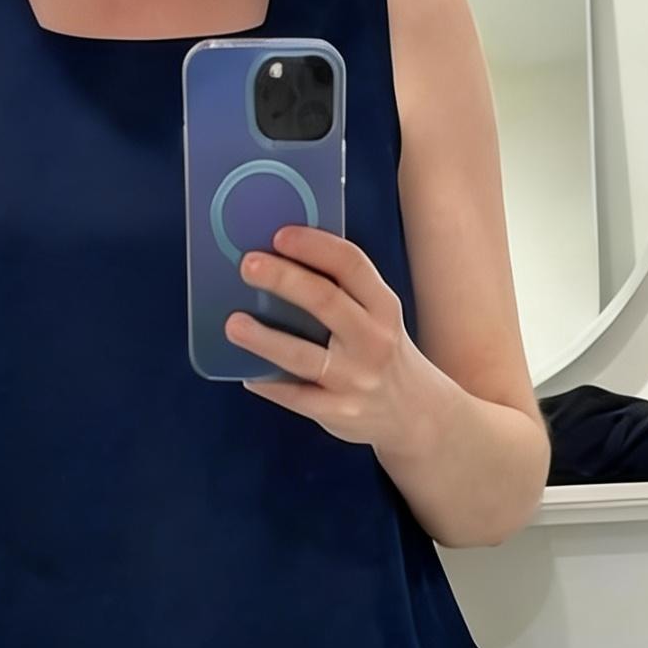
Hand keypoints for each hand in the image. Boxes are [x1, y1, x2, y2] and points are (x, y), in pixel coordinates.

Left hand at [226, 224, 441, 452]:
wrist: (414, 412)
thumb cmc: (380, 352)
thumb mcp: (377, 316)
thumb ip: (342, 292)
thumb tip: (280, 261)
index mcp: (383, 306)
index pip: (350, 265)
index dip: (314, 245)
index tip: (279, 235)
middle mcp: (374, 340)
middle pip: (325, 301)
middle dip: (283, 279)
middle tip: (248, 265)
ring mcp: (357, 379)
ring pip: (304, 355)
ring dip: (264, 339)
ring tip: (234, 324)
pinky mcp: (340, 412)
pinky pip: (296, 397)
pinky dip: (268, 383)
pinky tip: (248, 372)